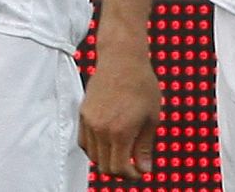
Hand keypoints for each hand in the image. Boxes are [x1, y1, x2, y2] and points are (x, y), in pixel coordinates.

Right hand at [79, 46, 162, 178]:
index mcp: (120, 131)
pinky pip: (83, 140)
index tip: (140, 171)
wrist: (122, 58)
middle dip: (120, 171)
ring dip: (106, 160)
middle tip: (133, 165)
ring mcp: (89, 120)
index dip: (131, 175)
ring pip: (92, 155)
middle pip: (104, 165)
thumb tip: (143, 168)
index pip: (119, 168)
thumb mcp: (151, 118)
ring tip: (121, 153)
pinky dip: (94, 148)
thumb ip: (145, 147)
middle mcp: (100, 128)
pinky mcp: (83, 112)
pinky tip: (108, 143)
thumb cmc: (141, 84)